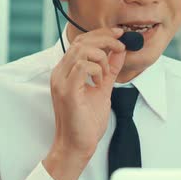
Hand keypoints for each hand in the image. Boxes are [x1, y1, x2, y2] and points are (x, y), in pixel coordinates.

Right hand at [44, 28, 125, 179]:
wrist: (77, 146)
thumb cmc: (86, 122)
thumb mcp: (103, 89)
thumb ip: (109, 70)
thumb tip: (119, 52)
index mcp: (66, 71)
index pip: (81, 42)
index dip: (101, 34)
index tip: (119, 34)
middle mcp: (60, 73)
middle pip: (81, 41)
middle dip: (105, 39)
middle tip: (121, 45)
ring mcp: (61, 81)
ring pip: (81, 50)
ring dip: (101, 56)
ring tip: (107, 72)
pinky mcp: (67, 91)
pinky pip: (82, 66)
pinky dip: (96, 69)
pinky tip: (99, 83)